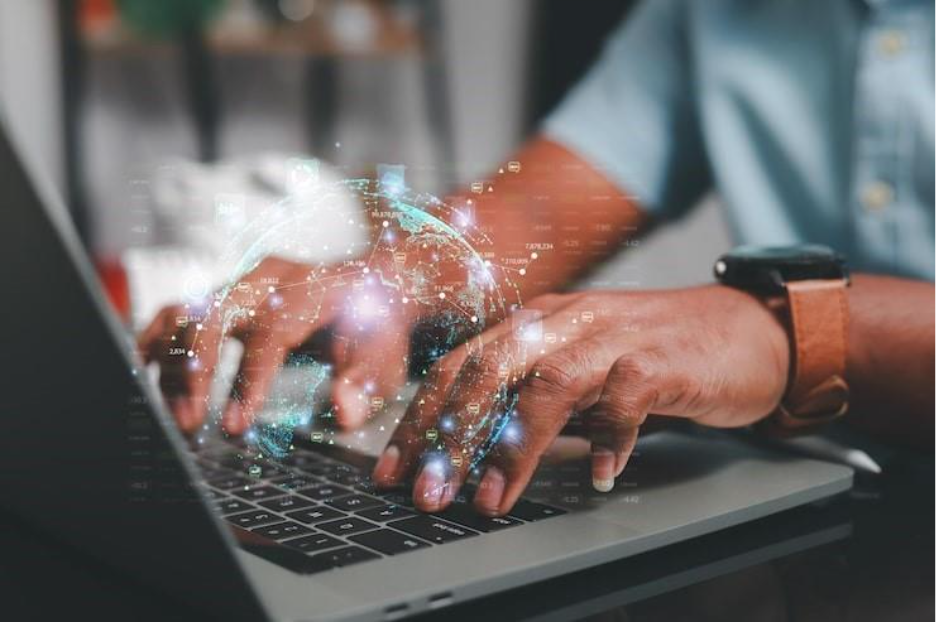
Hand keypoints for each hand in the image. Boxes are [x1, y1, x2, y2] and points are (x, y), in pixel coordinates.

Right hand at [138, 256, 414, 433]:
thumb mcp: (385, 358)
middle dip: (193, 370)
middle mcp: (270, 279)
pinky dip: (157, 346)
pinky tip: (148, 382)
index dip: (249, 380)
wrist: (373, 288)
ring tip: (179, 419)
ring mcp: (242, 283)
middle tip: (189, 425)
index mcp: (311, 289)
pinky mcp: (225, 294)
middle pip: (213, 312)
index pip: (272, 331)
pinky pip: (178, 314)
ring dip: (171, 367)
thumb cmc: (376, 328)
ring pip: (187, 312)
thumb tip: (342, 410)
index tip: (235, 426)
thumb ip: (366, 383)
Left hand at [373, 286, 790, 514]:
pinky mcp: (662, 359)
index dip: (423, 418)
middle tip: (428, 493)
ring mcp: (614, 336)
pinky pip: (627, 398)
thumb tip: (471, 452)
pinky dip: (609, 438)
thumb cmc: (652, 356)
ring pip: (548, 383)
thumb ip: (530, 400)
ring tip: (491, 497)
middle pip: (489, 371)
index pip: (461, 366)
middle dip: (451, 437)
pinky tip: (599, 476)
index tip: (395, 469)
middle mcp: (566, 322)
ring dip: (513, 446)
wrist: (743, 331)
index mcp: (536, 324)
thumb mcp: (578, 372)